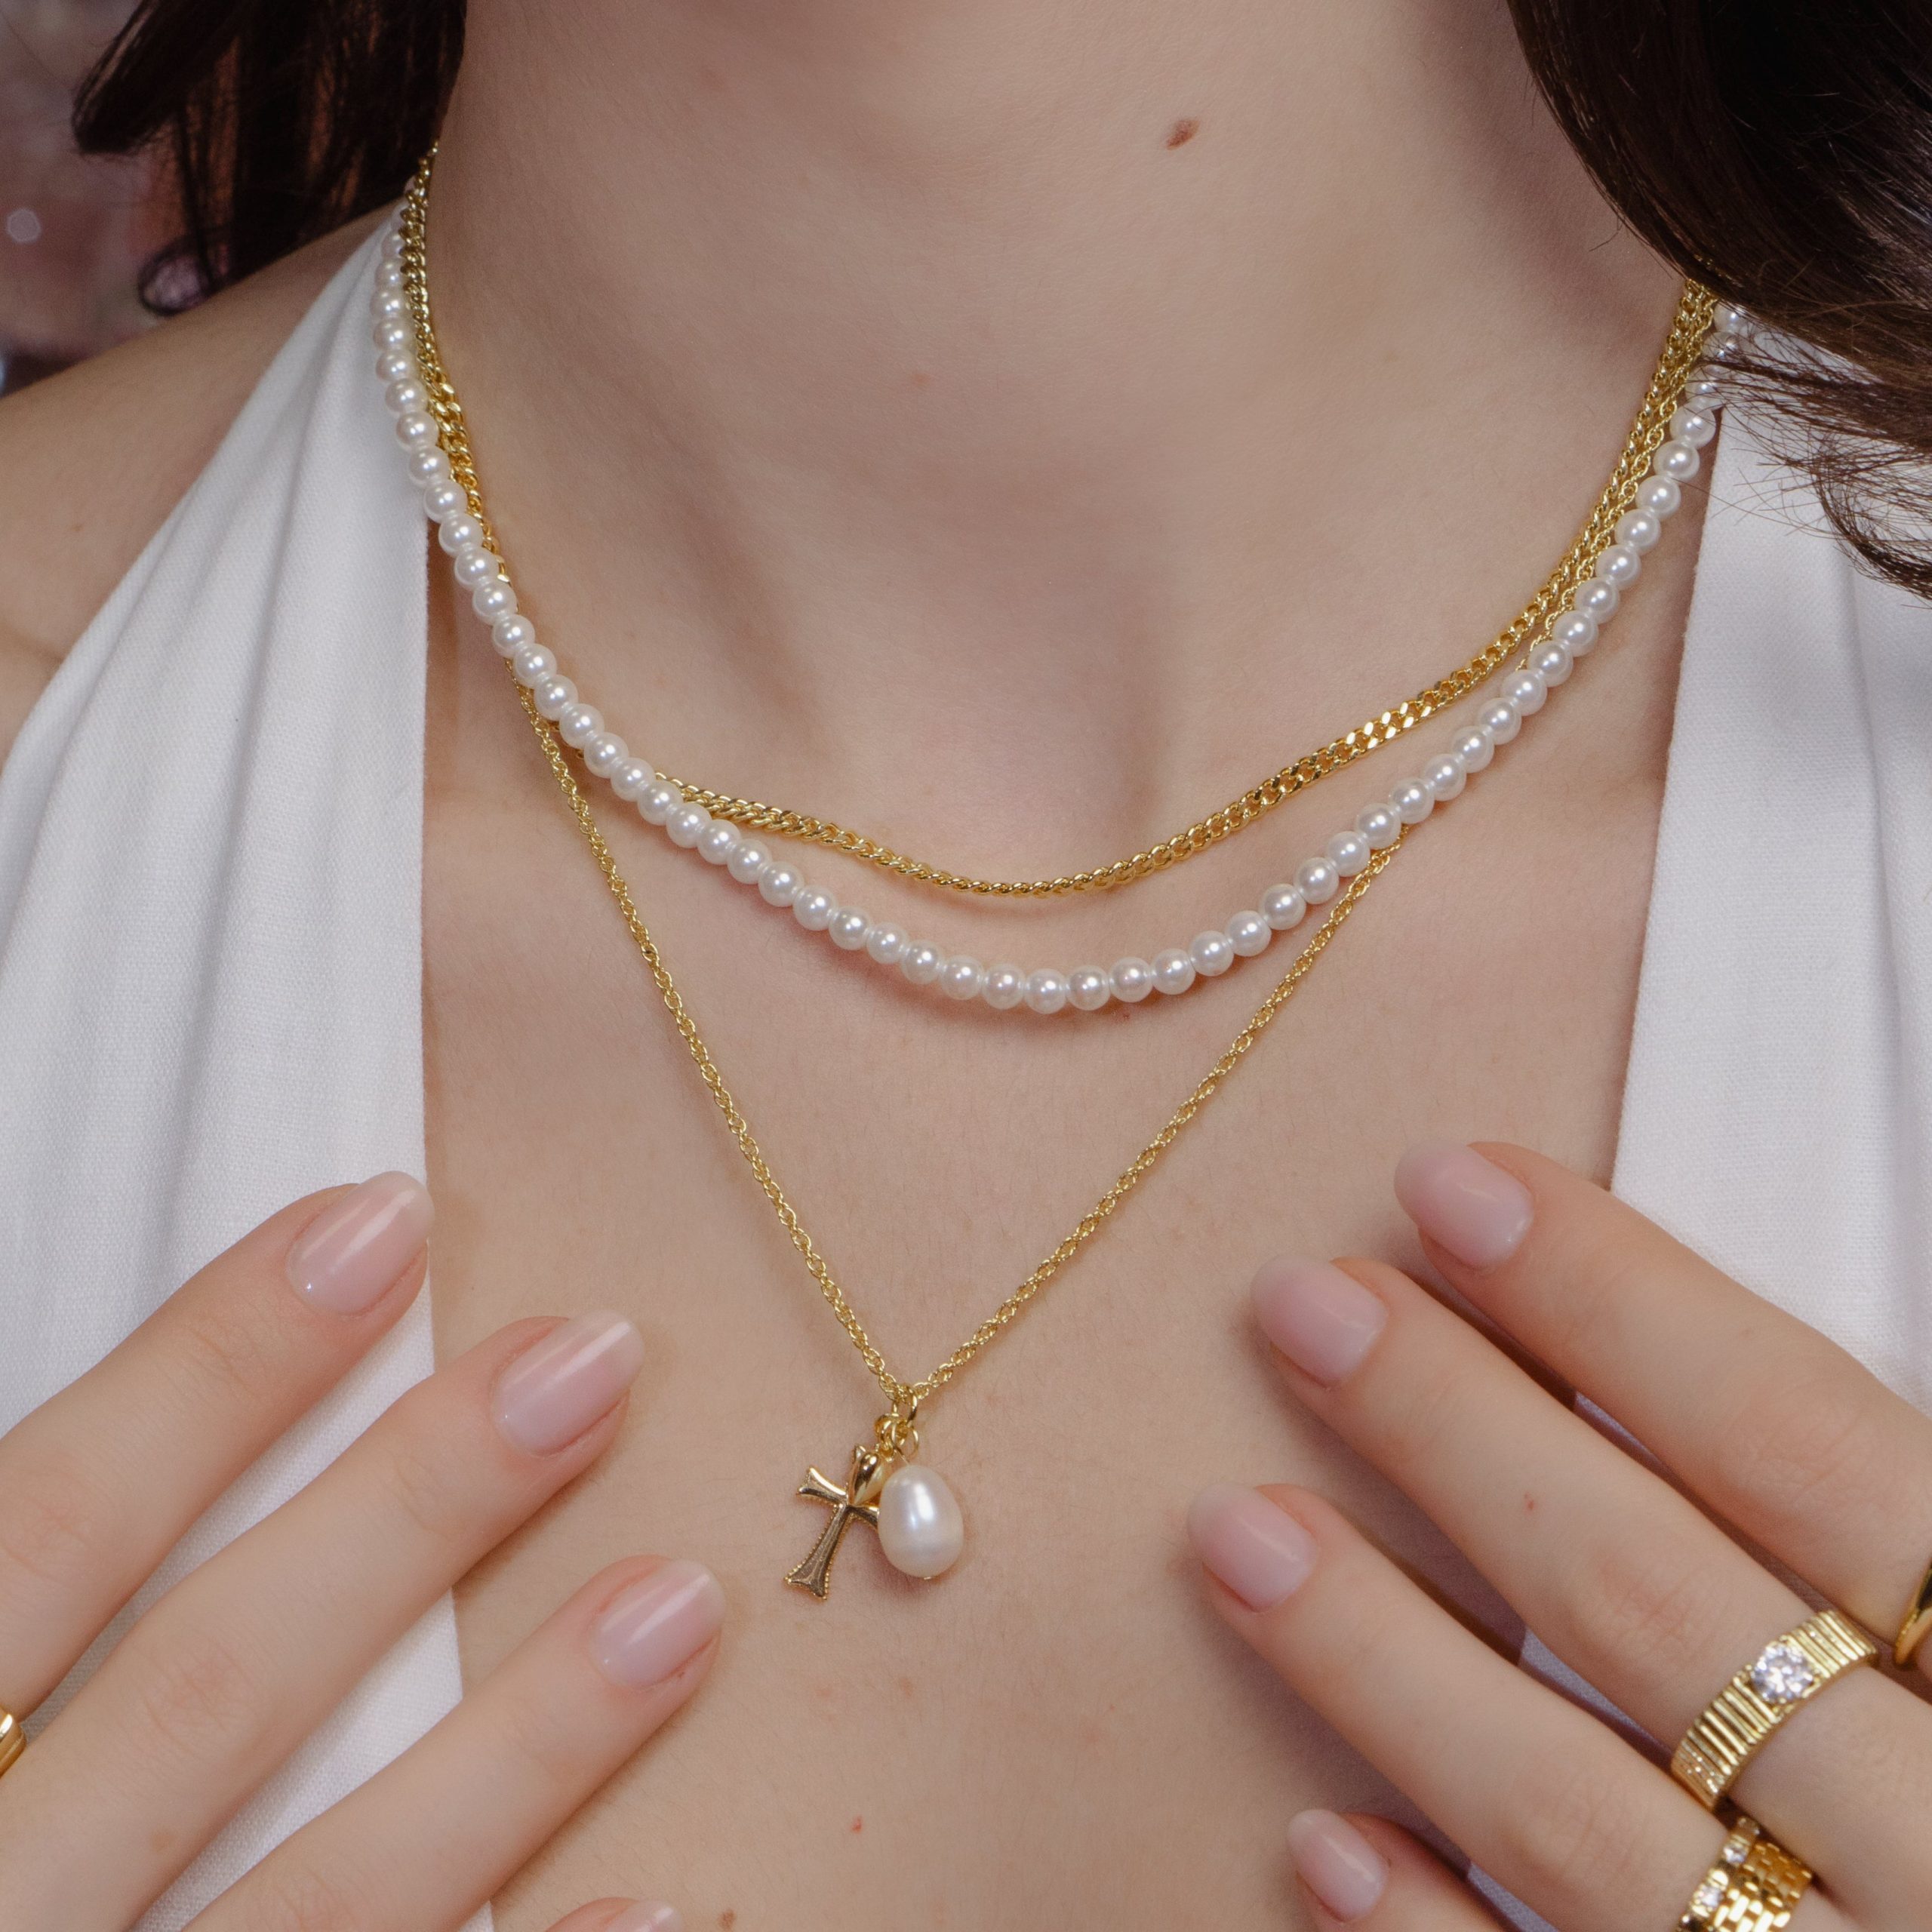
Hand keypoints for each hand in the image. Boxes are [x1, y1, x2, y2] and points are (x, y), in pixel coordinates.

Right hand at [0, 1174, 713, 1931]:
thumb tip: (87, 1451)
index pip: (47, 1523)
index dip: (211, 1365)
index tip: (380, 1218)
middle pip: (216, 1686)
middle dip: (412, 1509)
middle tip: (598, 1360)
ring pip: (327, 1897)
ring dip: (524, 1749)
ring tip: (685, 1603)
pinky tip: (671, 1902)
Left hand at [1187, 1143, 1931, 1930]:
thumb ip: (1915, 1495)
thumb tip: (1724, 1367)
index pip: (1802, 1445)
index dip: (1620, 1304)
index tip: (1457, 1187)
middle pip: (1658, 1604)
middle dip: (1460, 1439)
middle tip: (1300, 1310)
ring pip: (1580, 1824)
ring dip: (1382, 1667)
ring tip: (1233, 1529)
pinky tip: (1318, 1839)